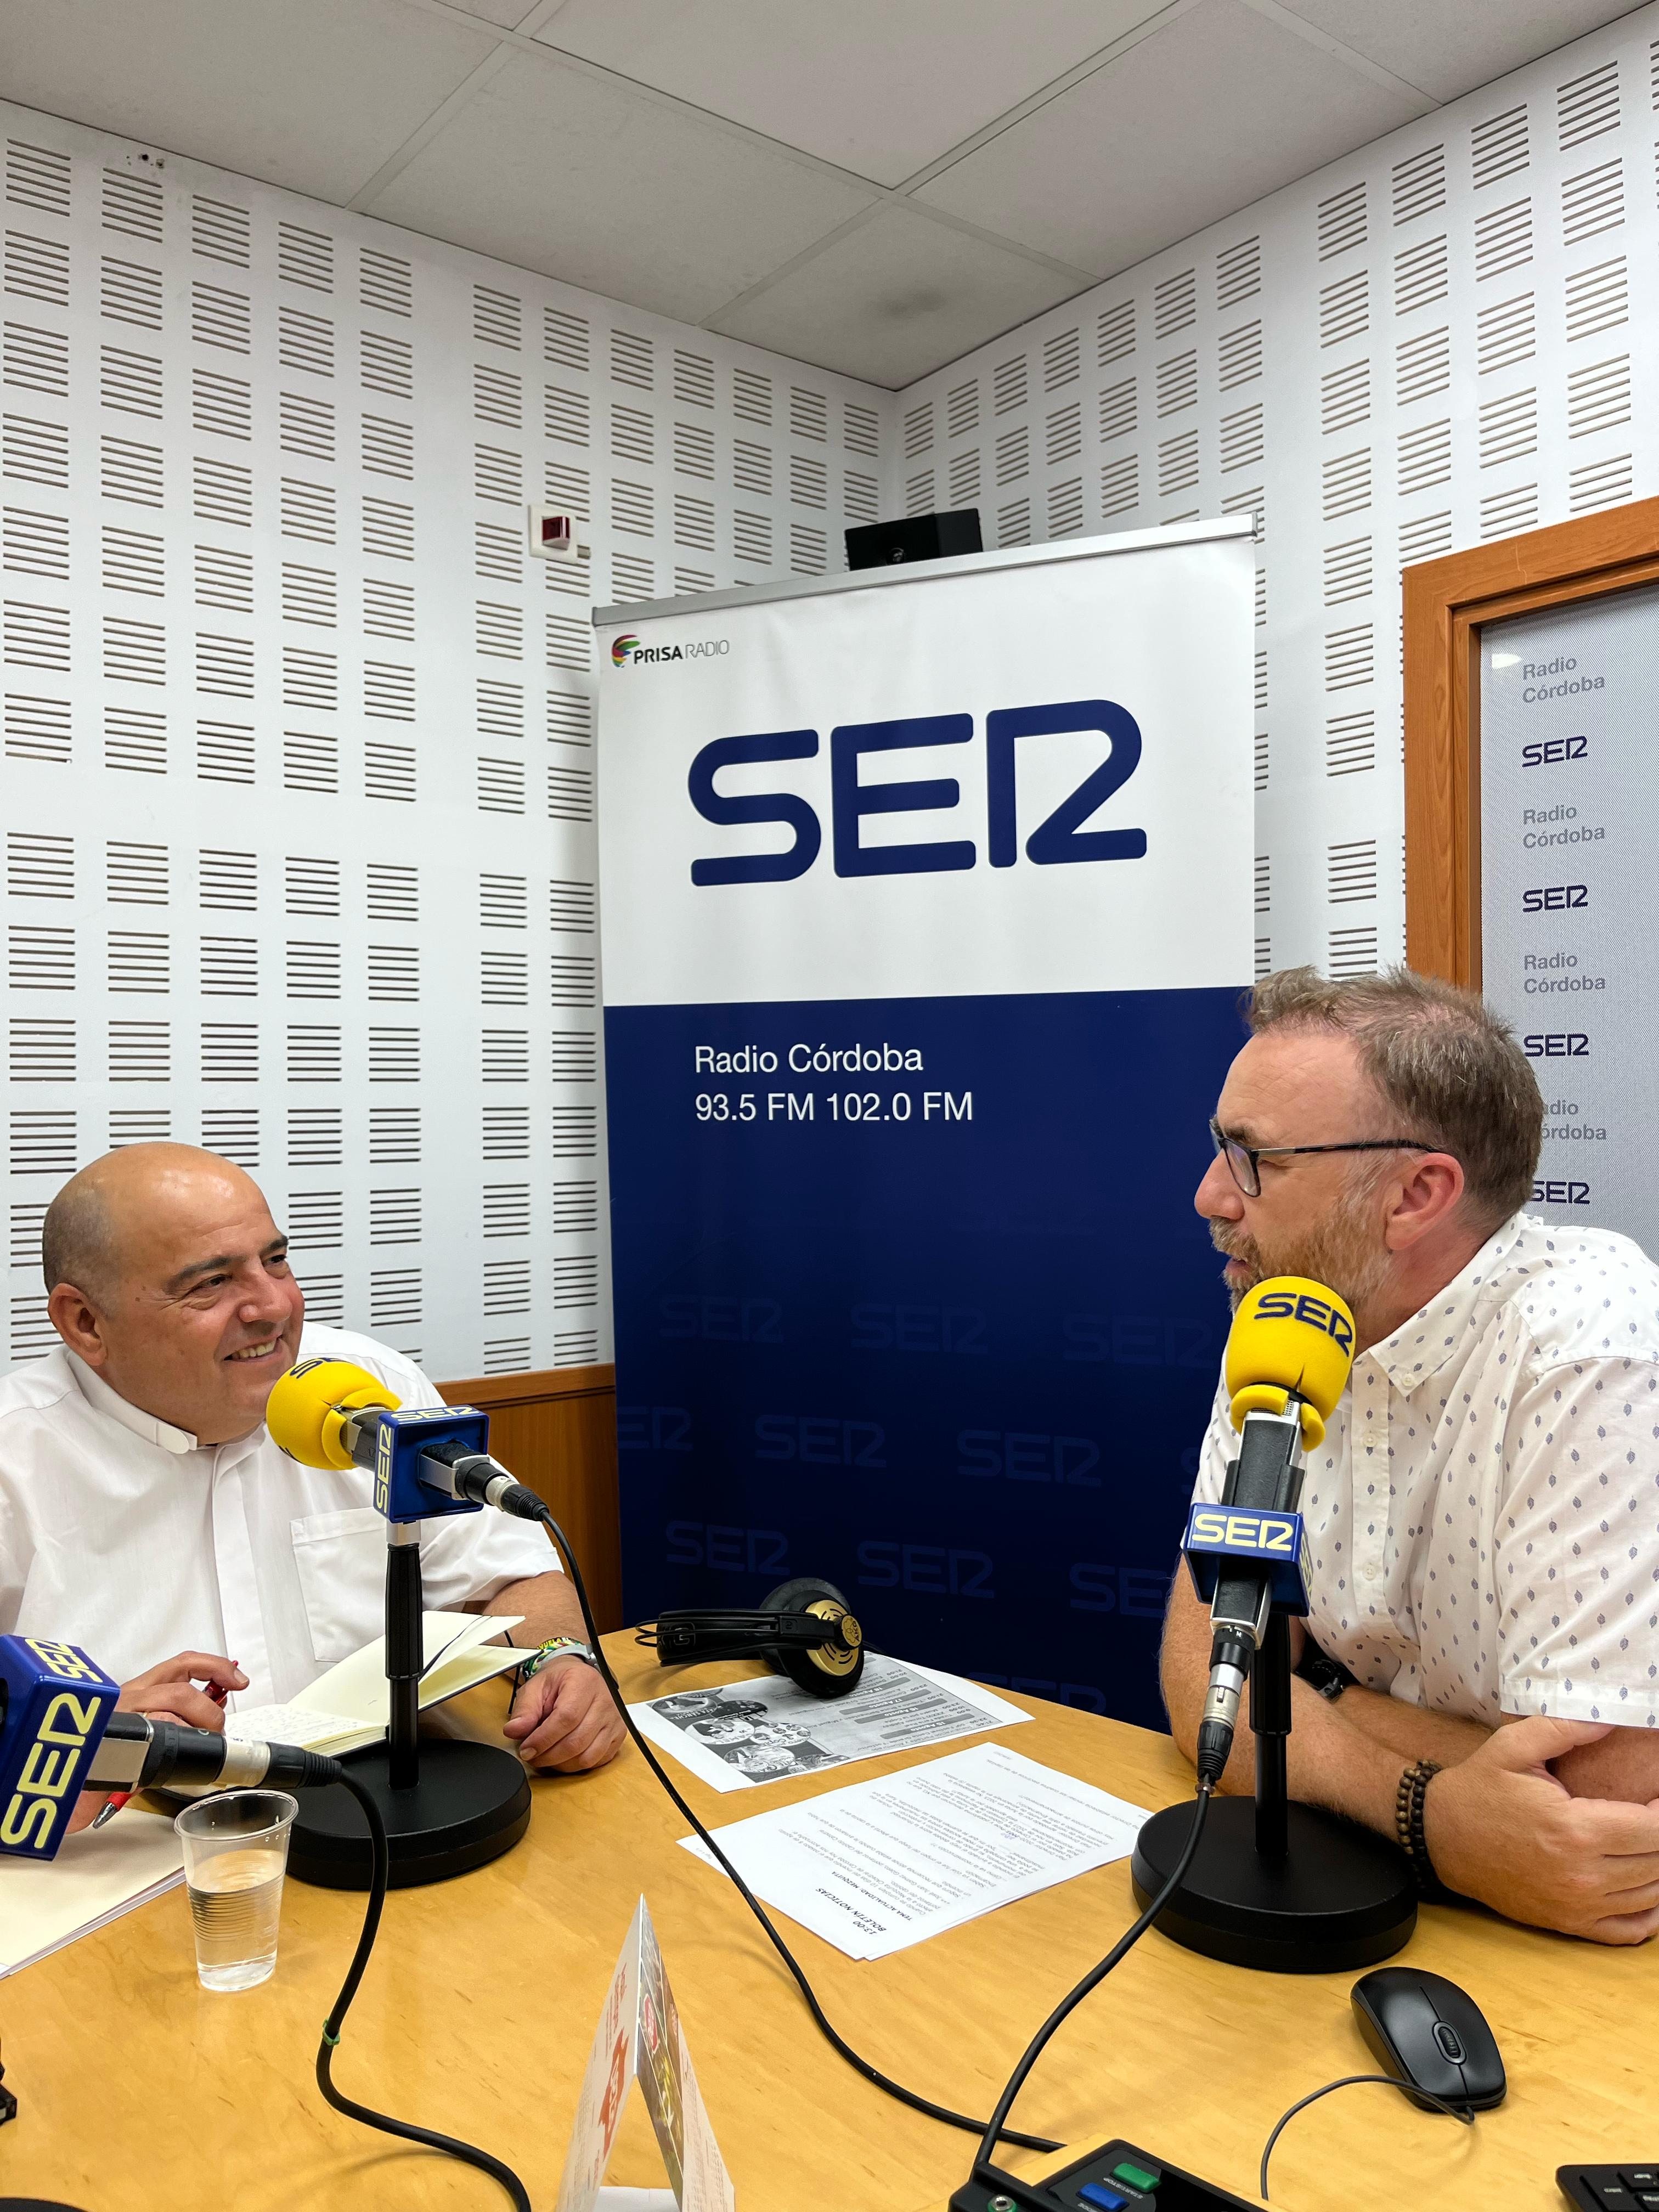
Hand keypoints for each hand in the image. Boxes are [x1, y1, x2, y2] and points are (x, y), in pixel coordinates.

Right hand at [67, 1651, 248, 1837]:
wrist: (60, 1793)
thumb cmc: (102, 1763)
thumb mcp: (145, 1737)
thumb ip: (173, 1726)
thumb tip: (210, 1725)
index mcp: (137, 1691)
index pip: (182, 1664)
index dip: (215, 1666)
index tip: (238, 1679)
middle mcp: (126, 1698)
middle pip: (181, 1690)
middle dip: (209, 1713)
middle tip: (214, 1734)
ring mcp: (115, 1720)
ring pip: (168, 1712)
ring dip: (191, 1733)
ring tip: (189, 1753)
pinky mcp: (107, 1745)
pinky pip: (148, 1741)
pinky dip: (164, 1753)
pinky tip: (156, 1768)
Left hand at [503, 1657, 624, 1773]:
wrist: (579, 1678)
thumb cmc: (559, 1682)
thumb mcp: (536, 1687)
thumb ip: (525, 1709)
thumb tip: (514, 1730)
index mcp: (584, 1682)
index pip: (567, 1718)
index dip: (544, 1739)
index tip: (527, 1749)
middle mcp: (605, 1700)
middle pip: (577, 1741)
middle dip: (549, 1756)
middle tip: (532, 1756)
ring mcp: (614, 1720)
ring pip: (588, 1756)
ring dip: (562, 1764)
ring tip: (546, 1756)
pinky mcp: (618, 1735)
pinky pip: (597, 1761)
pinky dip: (577, 1765)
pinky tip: (564, 1756)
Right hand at [1425, 1716, 1658, 1943]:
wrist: (1440, 1837)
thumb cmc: (1479, 1789)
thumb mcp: (1512, 1746)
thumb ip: (1563, 1729)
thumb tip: (1610, 1719)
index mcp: (1573, 1829)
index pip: (1652, 1828)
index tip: (1658, 1793)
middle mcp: (1581, 1874)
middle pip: (1657, 1863)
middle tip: (1653, 1814)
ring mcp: (1576, 1905)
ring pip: (1650, 1897)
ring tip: (1649, 1841)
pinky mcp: (1568, 1923)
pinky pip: (1628, 1930)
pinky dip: (1650, 1915)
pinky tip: (1650, 1890)